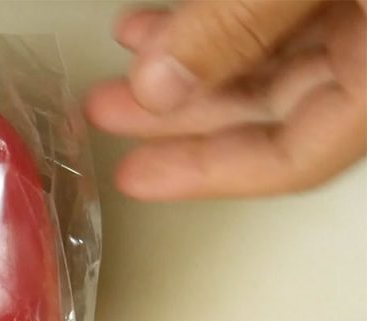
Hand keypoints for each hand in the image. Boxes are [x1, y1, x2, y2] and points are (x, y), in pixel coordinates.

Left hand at [86, 0, 365, 198]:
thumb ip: (242, 24)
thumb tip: (161, 82)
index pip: (295, 159)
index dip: (204, 173)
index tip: (135, 176)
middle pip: (273, 113)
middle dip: (179, 116)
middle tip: (108, 113)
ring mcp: (365, 16)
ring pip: (271, 62)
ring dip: (189, 64)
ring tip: (125, 66)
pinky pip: (282, 17)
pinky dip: (220, 21)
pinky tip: (166, 22)